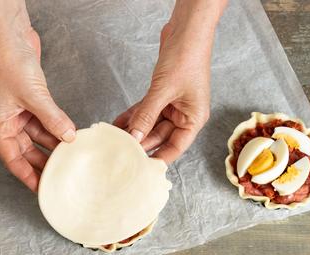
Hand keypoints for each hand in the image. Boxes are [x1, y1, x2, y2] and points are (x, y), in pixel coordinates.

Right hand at [0, 0, 75, 191]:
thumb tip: (69, 137)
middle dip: (43, 164)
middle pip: (26, 151)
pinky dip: (56, 128)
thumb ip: (52, 119)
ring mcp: (18, 111)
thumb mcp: (33, 96)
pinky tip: (70, 136)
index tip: (41, 190)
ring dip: (53, 146)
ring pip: (38, 137)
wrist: (10, 35)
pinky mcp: (30, 101)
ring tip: (70, 159)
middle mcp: (7, 121)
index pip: (13, 159)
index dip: (27, 176)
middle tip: (60, 178)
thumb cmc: (9, 63)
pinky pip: (44, 121)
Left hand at [114, 0, 226, 163]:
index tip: (142, 168)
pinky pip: (146, 111)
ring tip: (115, 140)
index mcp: (194, 118)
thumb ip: (147, 115)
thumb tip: (135, 137)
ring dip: (134, 130)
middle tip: (120, 152)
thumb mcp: (163, 91)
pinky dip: (133, 116)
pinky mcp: (162, 94)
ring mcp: (173, 105)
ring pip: (150, 124)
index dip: (159, 158)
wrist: (186, 31)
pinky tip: (118, 124)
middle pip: (160, 136)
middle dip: (141, 143)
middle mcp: (185, 114)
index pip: (176, 147)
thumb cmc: (186, 58)